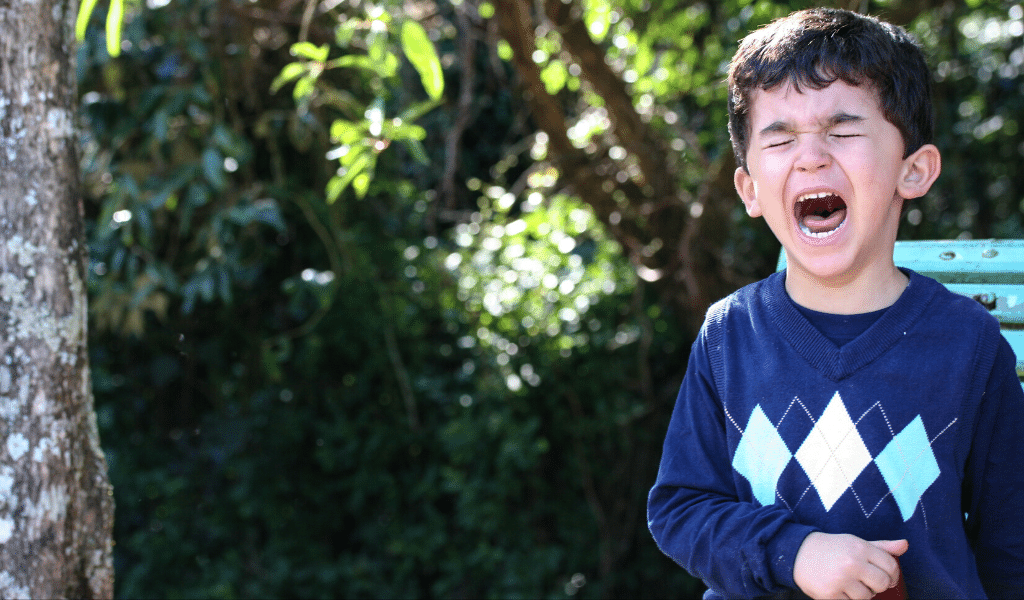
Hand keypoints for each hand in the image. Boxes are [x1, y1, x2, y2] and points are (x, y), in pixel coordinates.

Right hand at [793, 532, 907, 599]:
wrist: (798, 552)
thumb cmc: (832, 548)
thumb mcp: (855, 542)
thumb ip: (881, 546)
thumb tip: (905, 545)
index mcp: (860, 547)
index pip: (891, 566)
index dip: (892, 573)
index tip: (884, 574)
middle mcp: (851, 563)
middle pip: (882, 583)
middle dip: (878, 585)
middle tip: (867, 580)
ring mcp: (841, 579)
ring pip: (867, 597)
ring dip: (862, 593)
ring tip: (850, 583)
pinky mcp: (830, 594)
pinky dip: (848, 598)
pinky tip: (840, 588)